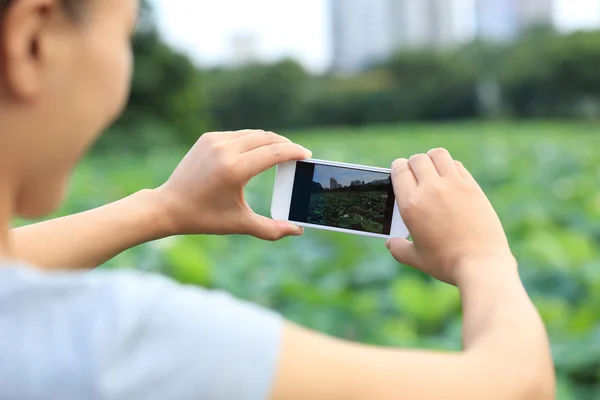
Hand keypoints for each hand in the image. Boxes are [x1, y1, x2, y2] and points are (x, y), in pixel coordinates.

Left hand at [153, 130, 311, 239]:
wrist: (168, 206)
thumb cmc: (204, 217)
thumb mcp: (239, 224)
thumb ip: (271, 229)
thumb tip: (297, 230)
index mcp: (235, 169)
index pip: (274, 152)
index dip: (294, 152)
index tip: (307, 155)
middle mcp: (225, 150)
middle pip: (267, 138)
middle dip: (285, 144)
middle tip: (298, 154)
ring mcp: (215, 141)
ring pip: (253, 134)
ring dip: (270, 140)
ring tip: (281, 152)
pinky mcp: (207, 138)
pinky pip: (238, 135)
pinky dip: (252, 140)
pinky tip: (258, 150)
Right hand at [386, 148, 514, 284]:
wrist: (481, 264)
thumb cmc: (446, 263)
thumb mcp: (416, 259)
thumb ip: (399, 248)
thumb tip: (390, 244)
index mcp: (411, 204)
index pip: (399, 170)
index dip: (397, 168)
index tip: (400, 173)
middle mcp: (431, 189)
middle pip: (417, 159)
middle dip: (413, 164)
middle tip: (416, 174)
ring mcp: (454, 185)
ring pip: (438, 154)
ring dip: (432, 159)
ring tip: (433, 170)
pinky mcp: (472, 187)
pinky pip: (457, 165)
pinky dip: (450, 167)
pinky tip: (450, 180)